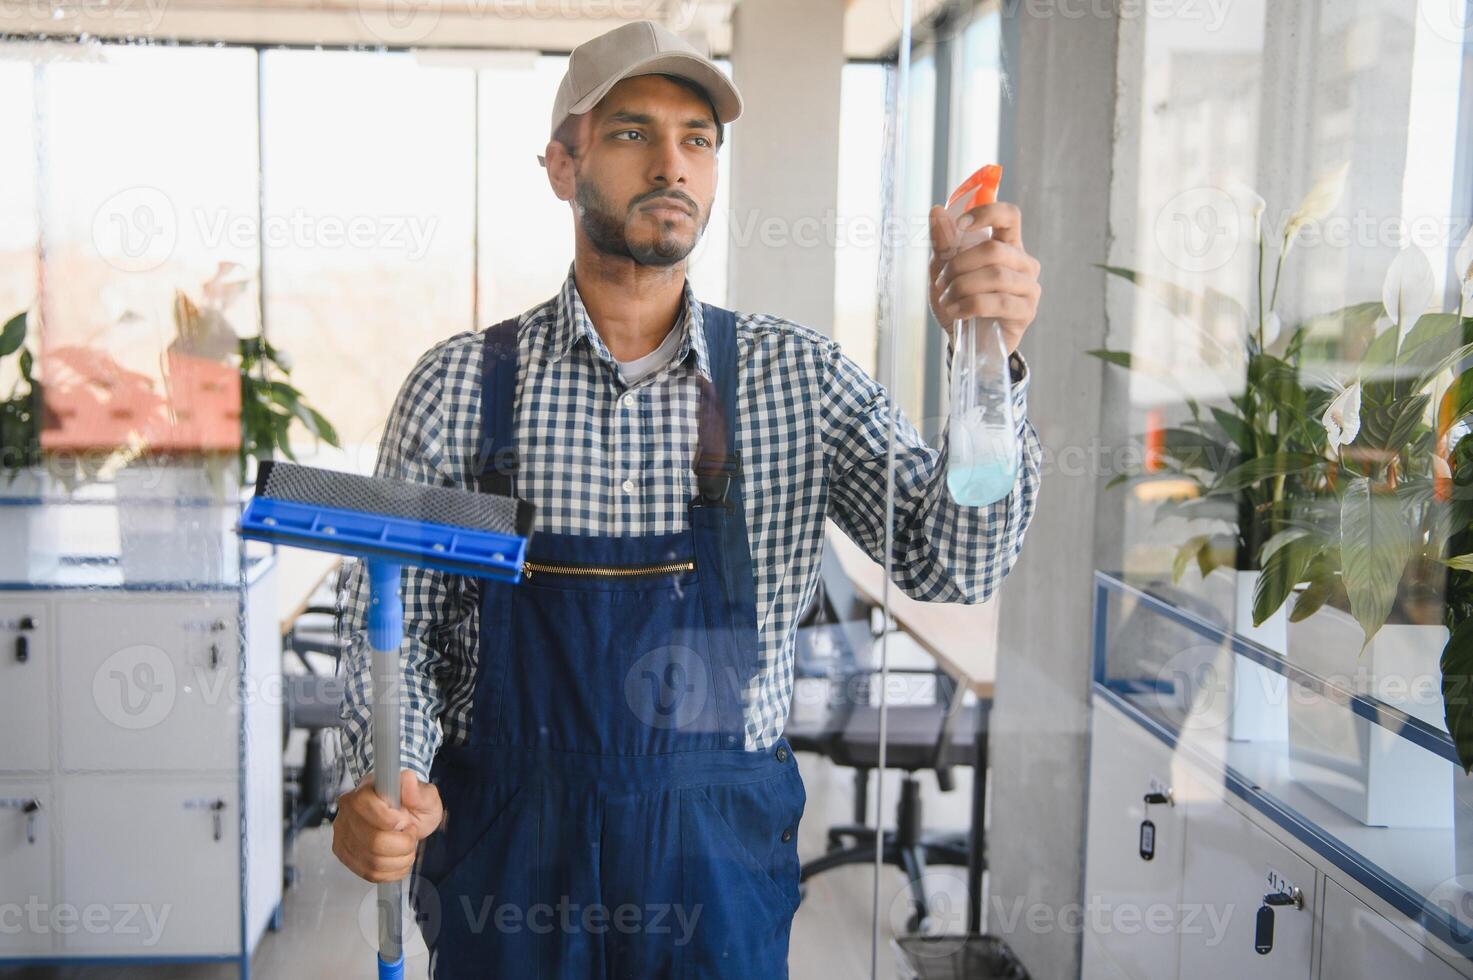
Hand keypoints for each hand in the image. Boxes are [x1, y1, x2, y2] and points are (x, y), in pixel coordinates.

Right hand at [332, 770, 443, 882]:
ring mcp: (344, 836)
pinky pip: (370, 873)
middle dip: (402, 842)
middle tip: (410, 834)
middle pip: (373, 840)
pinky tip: (399, 859)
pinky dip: (392, 871)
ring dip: (400, 858)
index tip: (405, 821)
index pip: (365, 806)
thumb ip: (418, 791)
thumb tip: (407, 778)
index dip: (391, 819)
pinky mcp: (346, 855)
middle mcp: (347, 813)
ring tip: (406, 846)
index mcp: (363, 792)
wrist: (404, 820)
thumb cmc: (412, 805)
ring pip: (373, 861)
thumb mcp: (424, 795)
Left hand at [928, 201, 1041, 355]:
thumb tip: (936, 210)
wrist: (964, 340)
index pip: (1009, 216)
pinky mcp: (1026, 311)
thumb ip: (942, 242)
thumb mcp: (942, 270)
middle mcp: (1023, 263)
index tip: (961, 224)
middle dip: (959, 265)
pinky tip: (958, 312)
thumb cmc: (959, 300)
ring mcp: (1028, 287)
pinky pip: (999, 302)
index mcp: (1007, 245)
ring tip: (947, 300)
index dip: (988, 213)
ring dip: (962, 287)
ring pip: (996, 276)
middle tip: (942, 282)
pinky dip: (971, 305)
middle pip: (994, 250)